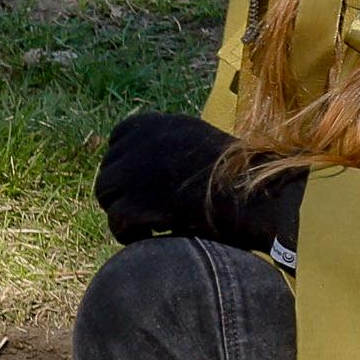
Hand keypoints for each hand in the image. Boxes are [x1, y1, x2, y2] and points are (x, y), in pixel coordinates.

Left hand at [94, 113, 300, 250]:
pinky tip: (154, 236)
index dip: (127, 164)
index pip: (119, 139)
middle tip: (148, 209)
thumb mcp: (199, 143)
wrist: (251, 197)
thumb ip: (170, 147)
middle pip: (109, 170)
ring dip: (124, 212)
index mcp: (155, 124)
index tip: (143, 183)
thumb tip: (150, 167)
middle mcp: (138, 143)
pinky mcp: (134, 204)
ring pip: (107, 195)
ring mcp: (132, 172)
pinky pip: (116, 221)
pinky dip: (131, 233)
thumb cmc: (236, 175)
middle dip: (123, 191)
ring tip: (151, 224)